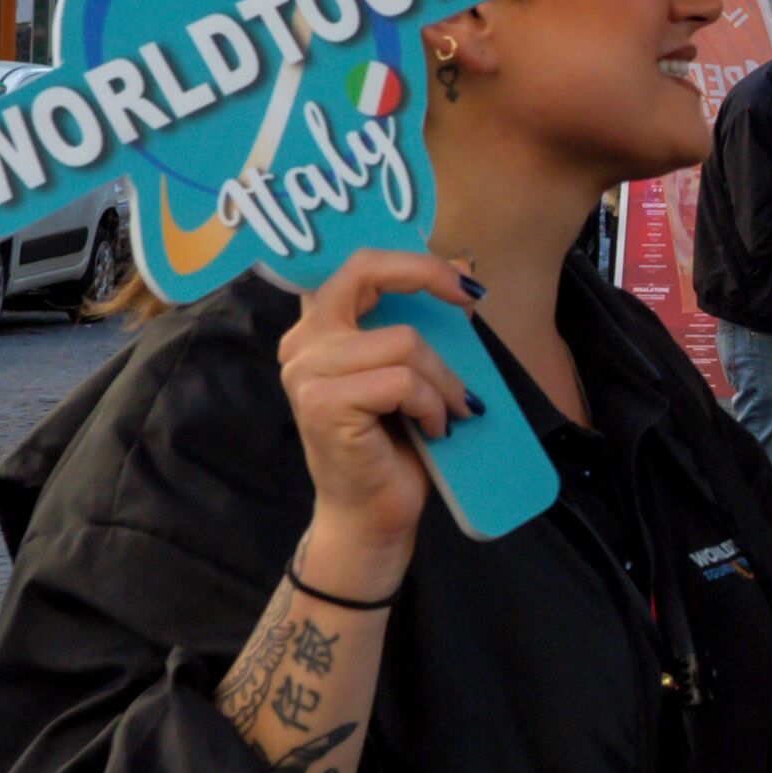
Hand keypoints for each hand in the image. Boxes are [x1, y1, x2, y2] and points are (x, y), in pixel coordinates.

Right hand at [277, 247, 480, 586]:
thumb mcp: (416, 368)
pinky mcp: (324, 404)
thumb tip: (463, 263)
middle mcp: (302, 343)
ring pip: (403, 343)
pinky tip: (433, 429)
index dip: (415, 259)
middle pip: (367, 275)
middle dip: (426, 279)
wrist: (373, 513)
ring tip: (449, 410)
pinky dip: (432, 404)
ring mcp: (306, 374)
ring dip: (442, 379)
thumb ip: (429, 320)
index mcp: (320, 327)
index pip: (360, 264)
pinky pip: (402, 381)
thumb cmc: (396, 439)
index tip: (463, 281)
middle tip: (469, 303)